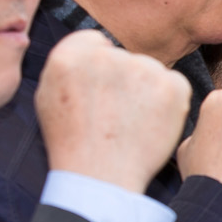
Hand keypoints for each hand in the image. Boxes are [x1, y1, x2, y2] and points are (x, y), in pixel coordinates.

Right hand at [36, 31, 189, 192]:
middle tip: (115, 116)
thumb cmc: (72, 142)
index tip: (99, 93)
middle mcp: (107, 55)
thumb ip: (69, 62)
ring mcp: (142, 69)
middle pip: (125, 58)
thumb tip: (97, 43)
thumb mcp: (48, 95)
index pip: (95, 43)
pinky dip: (169, 103)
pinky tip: (151, 126)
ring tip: (131, 124)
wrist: (102, 178)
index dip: (99, 71)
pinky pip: (174, 85)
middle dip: (124, 81)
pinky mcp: (172, 86)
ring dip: (146, 91)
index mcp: (70, 55)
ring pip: (150, 70)